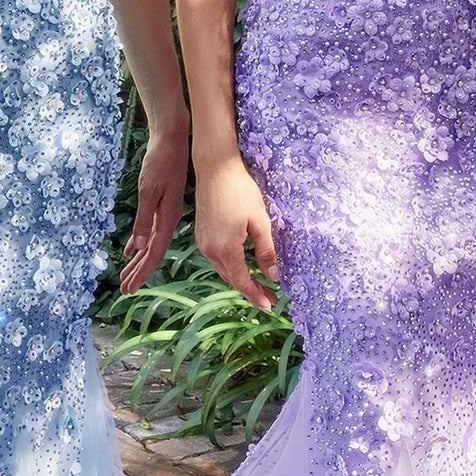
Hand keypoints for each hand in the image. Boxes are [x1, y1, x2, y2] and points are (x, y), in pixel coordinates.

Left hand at [121, 122, 188, 293]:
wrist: (171, 140)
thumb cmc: (160, 162)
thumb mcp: (148, 190)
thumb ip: (144, 218)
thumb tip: (141, 247)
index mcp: (167, 218)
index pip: (154, 253)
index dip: (142, 273)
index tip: (130, 288)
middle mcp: (168, 219)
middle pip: (152, 253)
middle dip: (138, 272)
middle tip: (124, 290)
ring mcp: (164, 212)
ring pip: (150, 243)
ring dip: (138, 261)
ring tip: (125, 277)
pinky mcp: (159, 204)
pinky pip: (148, 229)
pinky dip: (138, 242)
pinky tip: (131, 251)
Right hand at [195, 152, 277, 310]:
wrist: (215, 168)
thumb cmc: (240, 191)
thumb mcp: (260, 221)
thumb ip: (266, 251)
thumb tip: (274, 276)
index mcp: (225, 249)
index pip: (242, 281)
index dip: (256, 295)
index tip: (270, 306)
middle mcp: (209, 250)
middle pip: (230, 278)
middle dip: (250, 289)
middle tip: (270, 297)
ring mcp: (202, 242)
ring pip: (223, 269)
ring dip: (239, 278)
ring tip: (258, 283)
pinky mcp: (201, 233)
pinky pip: (216, 258)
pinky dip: (230, 265)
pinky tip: (242, 264)